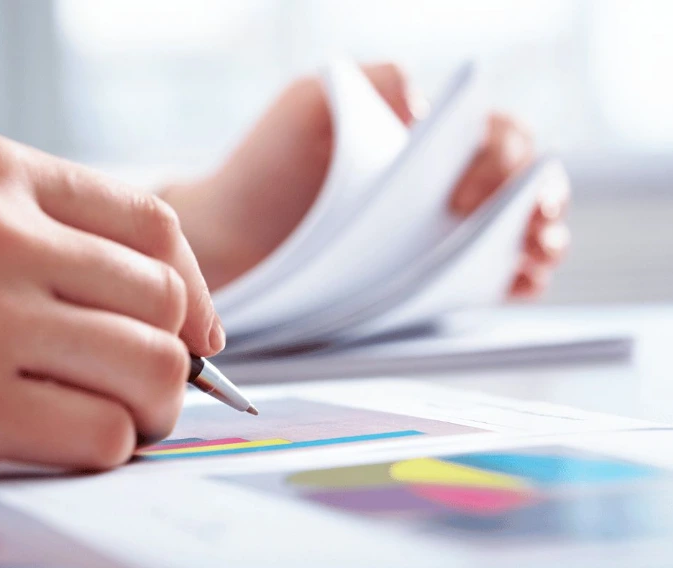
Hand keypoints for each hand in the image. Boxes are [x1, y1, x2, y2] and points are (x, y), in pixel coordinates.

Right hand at [0, 133, 222, 479]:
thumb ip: (50, 237)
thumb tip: (169, 300)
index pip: (152, 224)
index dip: (195, 285)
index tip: (200, 330)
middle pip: (163, 299)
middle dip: (176, 356)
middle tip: (151, 388)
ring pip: (151, 368)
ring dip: (153, 408)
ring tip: (122, 418)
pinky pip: (101, 433)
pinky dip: (107, 447)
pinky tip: (75, 443)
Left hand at [163, 63, 569, 297]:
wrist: (225, 242)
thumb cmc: (265, 168)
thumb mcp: (310, 103)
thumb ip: (370, 80)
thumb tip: (425, 106)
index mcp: (427, 140)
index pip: (497, 137)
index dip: (503, 161)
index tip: (464, 196)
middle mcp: (443, 187)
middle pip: (525, 188)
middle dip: (540, 204)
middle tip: (527, 227)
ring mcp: (441, 239)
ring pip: (519, 238)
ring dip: (540, 245)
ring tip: (526, 259)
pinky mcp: (430, 288)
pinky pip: (490, 286)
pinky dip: (513, 286)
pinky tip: (508, 288)